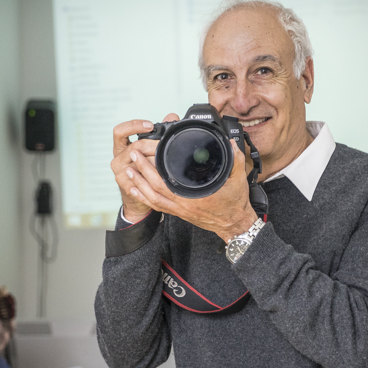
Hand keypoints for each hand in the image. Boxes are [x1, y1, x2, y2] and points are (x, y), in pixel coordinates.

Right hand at [111, 114, 176, 223]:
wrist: (138, 194)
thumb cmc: (144, 167)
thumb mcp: (148, 148)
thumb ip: (158, 132)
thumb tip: (172, 116)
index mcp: (121, 146)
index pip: (120, 131)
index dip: (133, 126)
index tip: (150, 125)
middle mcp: (117, 158)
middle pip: (134, 147)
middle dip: (153, 145)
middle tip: (166, 145)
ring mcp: (119, 172)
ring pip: (139, 162)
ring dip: (155, 161)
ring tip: (166, 160)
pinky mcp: (125, 184)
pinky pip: (140, 177)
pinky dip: (152, 175)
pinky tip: (162, 174)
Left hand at [124, 135, 257, 241]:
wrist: (234, 225)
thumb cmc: (235, 204)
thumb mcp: (238, 178)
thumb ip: (234, 158)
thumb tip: (229, 142)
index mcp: (195, 196)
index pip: (167, 181)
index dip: (152, 168)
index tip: (145, 153)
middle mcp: (184, 204)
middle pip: (155, 188)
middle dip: (141, 171)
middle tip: (133, 155)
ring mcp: (180, 210)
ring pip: (153, 199)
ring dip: (139, 184)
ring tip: (128, 171)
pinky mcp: (180, 213)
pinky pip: (157, 207)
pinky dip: (145, 198)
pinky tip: (137, 190)